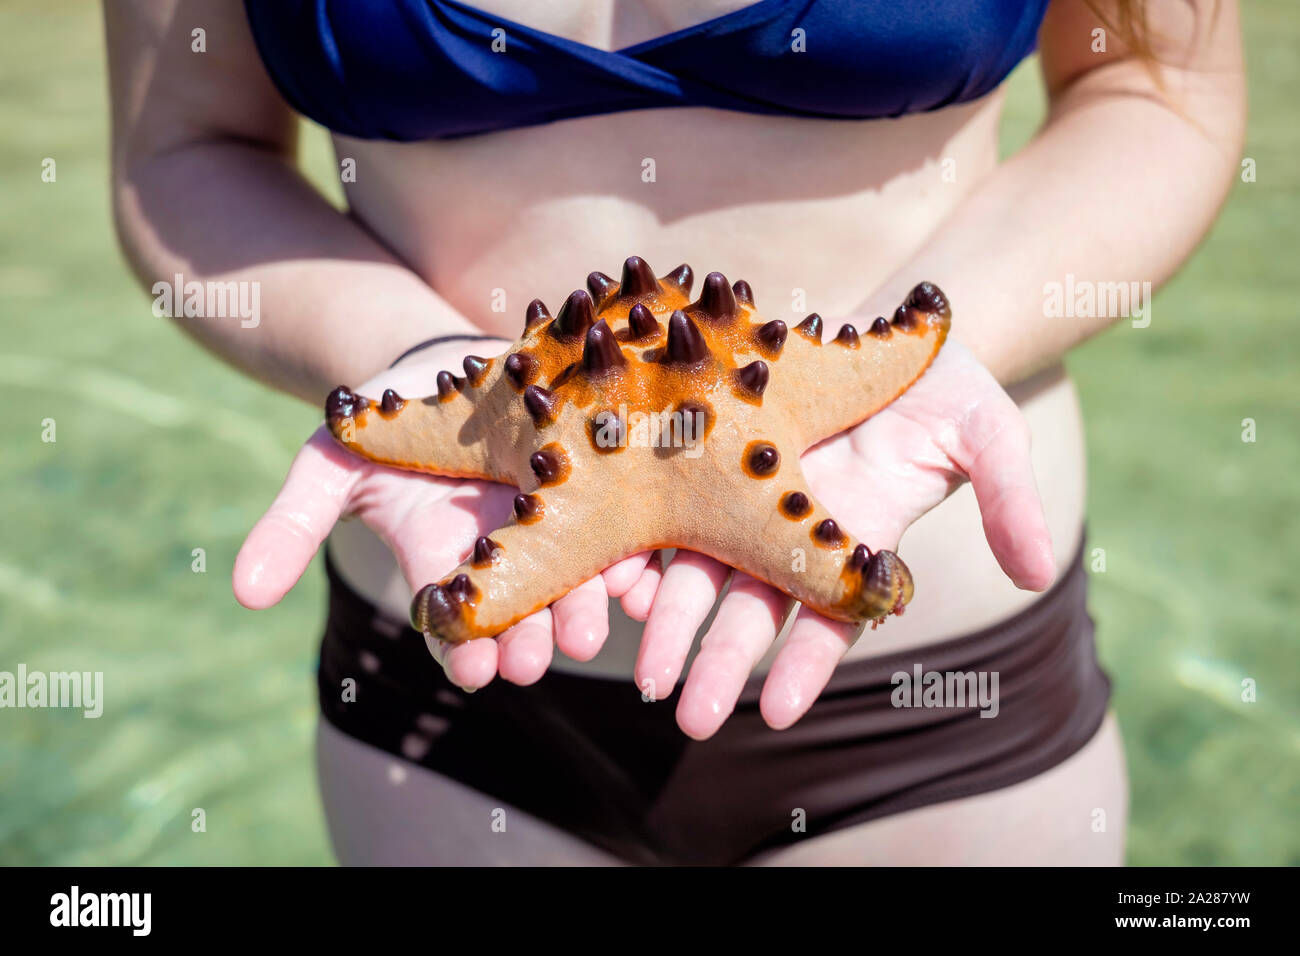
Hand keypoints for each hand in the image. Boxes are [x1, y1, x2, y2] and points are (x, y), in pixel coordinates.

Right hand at [233, 340, 655, 689]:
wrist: (455, 357)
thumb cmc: (388, 415)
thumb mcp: (331, 462)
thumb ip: (292, 525)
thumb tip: (243, 594)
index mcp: (449, 563)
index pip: (455, 625)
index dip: (460, 649)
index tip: (469, 670)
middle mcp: (510, 557)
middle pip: (524, 614)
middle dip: (528, 640)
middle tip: (533, 661)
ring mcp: (560, 525)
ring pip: (577, 583)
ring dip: (584, 609)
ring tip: (587, 629)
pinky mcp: (604, 490)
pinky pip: (625, 534)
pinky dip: (633, 562)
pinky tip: (642, 580)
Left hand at [623, 339, 1055, 737]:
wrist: (877, 329)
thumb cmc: (940, 382)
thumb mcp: (988, 431)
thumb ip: (1009, 499)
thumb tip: (1037, 570)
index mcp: (855, 541)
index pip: (829, 617)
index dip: (806, 664)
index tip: (776, 711)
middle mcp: (792, 533)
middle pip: (750, 610)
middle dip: (719, 663)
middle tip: (688, 717)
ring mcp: (743, 498)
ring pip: (696, 573)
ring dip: (669, 624)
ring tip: (643, 670)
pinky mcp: (702, 457)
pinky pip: (662, 514)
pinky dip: (638, 551)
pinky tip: (611, 584)